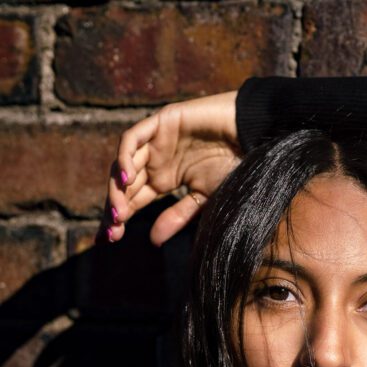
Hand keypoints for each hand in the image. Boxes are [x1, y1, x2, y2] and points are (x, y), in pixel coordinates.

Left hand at [96, 90, 241, 247]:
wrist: (255, 138)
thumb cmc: (235, 168)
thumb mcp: (204, 200)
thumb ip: (178, 216)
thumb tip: (152, 241)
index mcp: (164, 180)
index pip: (133, 200)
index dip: (119, 218)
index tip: (109, 239)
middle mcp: (155, 161)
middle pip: (124, 185)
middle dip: (115, 207)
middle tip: (112, 230)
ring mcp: (155, 141)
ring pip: (124, 164)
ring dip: (117, 188)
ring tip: (119, 211)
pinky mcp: (161, 122)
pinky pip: (133, 139)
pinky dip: (125, 157)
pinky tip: (126, 178)